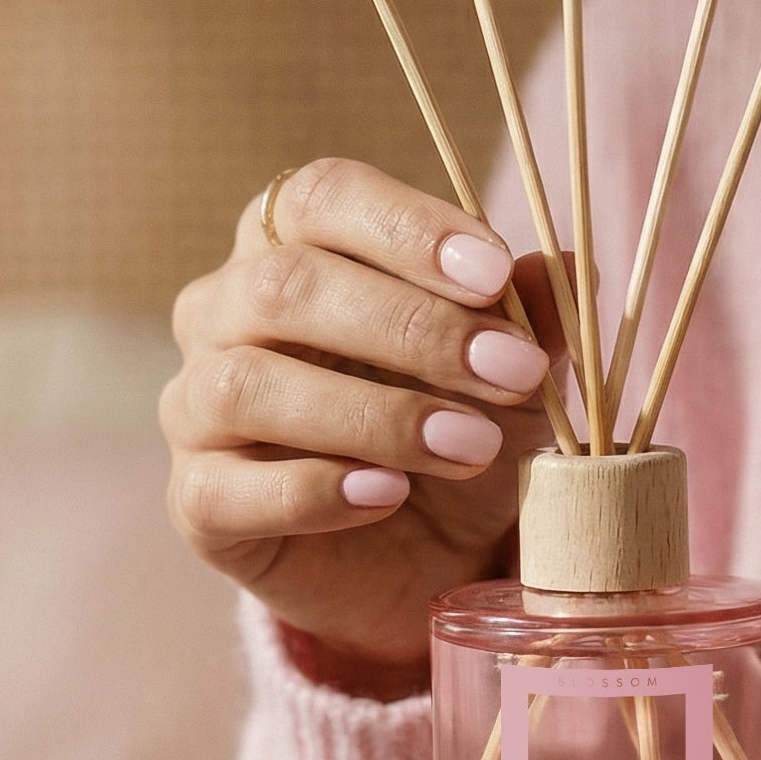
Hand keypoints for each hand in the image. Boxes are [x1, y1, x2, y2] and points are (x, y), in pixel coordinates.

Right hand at [161, 161, 567, 661]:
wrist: (426, 562)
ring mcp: (196, 407)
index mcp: (293, 246)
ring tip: (470, 447)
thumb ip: (528, 321)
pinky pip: (226, 488)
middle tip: (513, 373)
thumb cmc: (458, 437)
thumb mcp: (511, 382)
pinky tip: (387, 497)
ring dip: (373, 415)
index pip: (321, 197)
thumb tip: (564, 267)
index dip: (406, 226)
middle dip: (411, 327)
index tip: (492, 273)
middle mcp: (225, 312)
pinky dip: (314, 490)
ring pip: (246, 384)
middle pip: (284, 284)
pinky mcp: (197, 501)